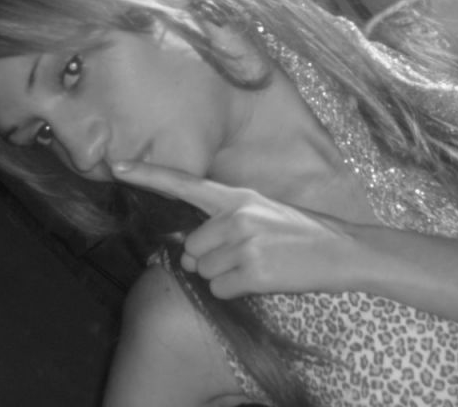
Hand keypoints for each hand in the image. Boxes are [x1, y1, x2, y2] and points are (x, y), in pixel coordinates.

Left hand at [112, 162, 362, 298]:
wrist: (341, 250)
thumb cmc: (298, 232)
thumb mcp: (261, 211)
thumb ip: (223, 219)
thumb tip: (190, 249)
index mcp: (235, 196)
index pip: (183, 182)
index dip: (147, 175)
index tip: (116, 166)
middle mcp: (234, 215)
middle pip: (191, 249)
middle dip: (208, 259)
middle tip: (244, 256)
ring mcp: (243, 242)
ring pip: (204, 272)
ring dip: (224, 277)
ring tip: (257, 265)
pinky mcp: (253, 270)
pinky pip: (220, 290)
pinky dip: (236, 291)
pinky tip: (262, 279)